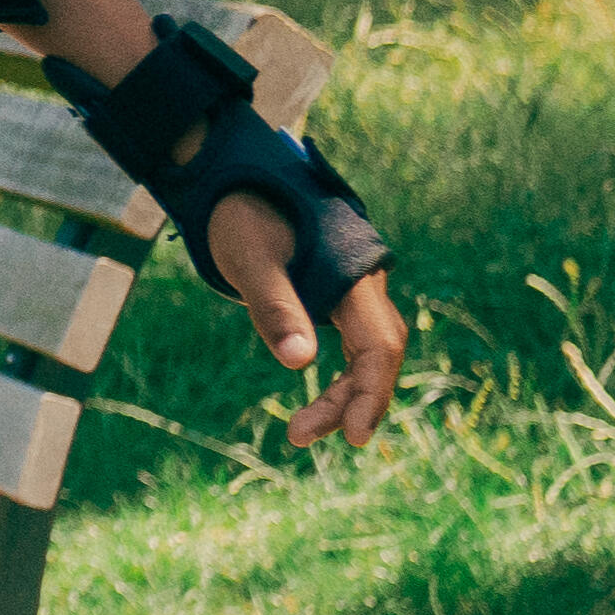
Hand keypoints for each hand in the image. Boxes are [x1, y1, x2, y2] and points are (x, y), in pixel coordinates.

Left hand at [209, 195, 407, 454]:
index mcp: (355, 274)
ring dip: (340, 394)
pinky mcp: (335, 295)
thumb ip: (275, 307)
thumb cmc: (241, 213)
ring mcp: (353, 290)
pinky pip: (349, 343)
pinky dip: (336, 374)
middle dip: (350, 401)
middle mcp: (364, 284)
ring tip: (300, 431)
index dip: (370, 392)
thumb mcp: (250, 259)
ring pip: (363, 353)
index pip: (380, 344)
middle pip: (376, 355)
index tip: (351, 436)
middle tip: (301, 436)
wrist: (235, 178)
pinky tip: (318, 402)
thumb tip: (299, 363)